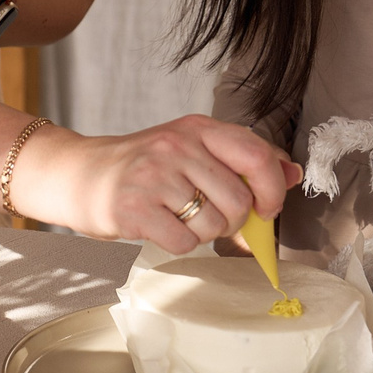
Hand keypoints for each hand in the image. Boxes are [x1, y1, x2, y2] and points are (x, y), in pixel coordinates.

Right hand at [9, 115, 301, 253]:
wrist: (79, 174)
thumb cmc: (142, 167)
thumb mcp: (191, 149)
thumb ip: (241, 159)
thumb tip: (292, 172)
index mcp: (198, 128)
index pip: (256, 156)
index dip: (272, 189)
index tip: (266, 208)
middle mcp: (177, 146)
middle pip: (238, 201)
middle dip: (231, 221)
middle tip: (208, 216)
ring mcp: (154, 176)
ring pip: (213, 225)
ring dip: (202, 233)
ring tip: (177, 217)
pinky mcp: (135, 207)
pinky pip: (183, 242)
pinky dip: (178, 244)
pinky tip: (160, 227)